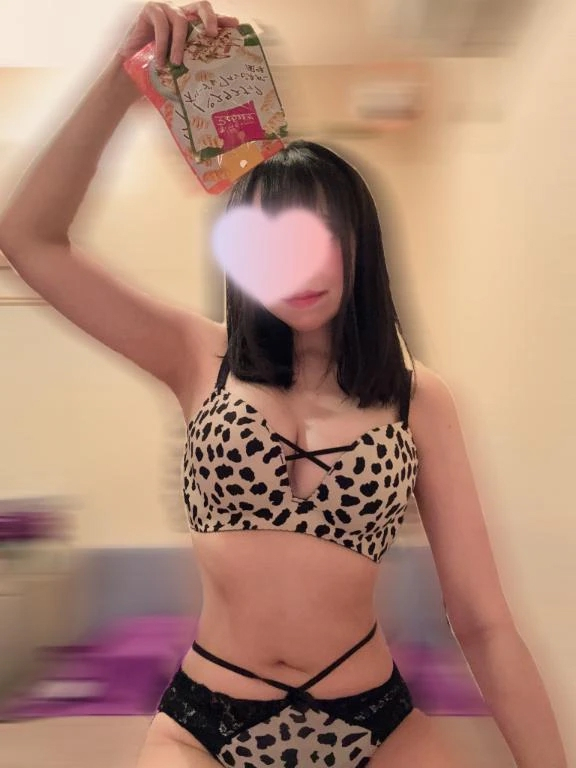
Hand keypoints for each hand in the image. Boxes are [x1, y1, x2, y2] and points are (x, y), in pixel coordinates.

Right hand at [117, 1, 238, 66]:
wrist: (131, 70)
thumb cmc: (159, 69)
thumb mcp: (181, 64)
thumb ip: (195, 61)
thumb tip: (217, 75)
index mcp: (191, 25)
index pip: (209, 18)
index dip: (222, 19)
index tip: (235, 25)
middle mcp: (180, 13)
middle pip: (200, 6)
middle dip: (210, 18)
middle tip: (211, 35)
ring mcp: (165, 9)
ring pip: (180, 20)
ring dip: (179, 43)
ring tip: (177, 62)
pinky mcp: (150, 10)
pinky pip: (161, 24)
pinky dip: (162, 44)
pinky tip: (161, 60)